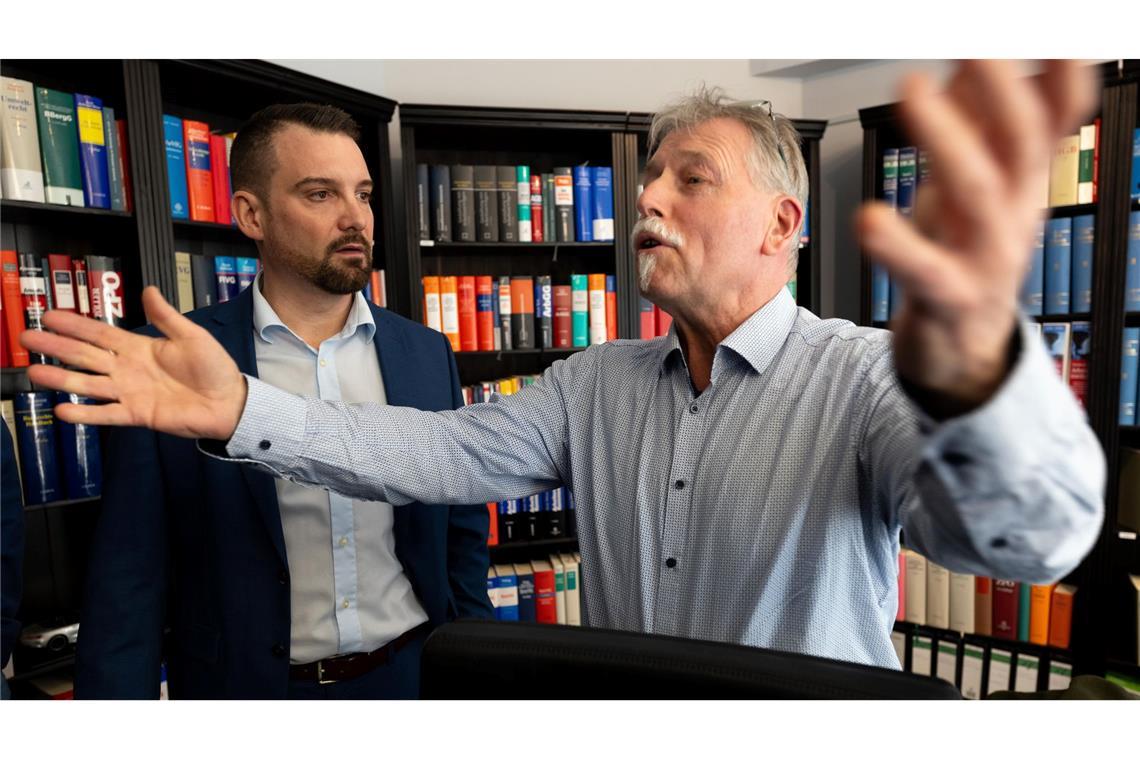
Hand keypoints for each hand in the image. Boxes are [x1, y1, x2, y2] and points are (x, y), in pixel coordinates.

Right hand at [20, 286, 246, 439]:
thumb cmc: (214, 368)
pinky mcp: (137, 414)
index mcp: (139, 347)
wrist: (229, 402)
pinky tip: (63, 410)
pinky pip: (106, 413)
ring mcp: (130, 392)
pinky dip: (86, 413)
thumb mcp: (192, 336)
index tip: (49, 316)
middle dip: (57, 346)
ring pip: (89, 384)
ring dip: (61, 379)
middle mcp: (128, 369)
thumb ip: (167, 317)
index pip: (100, 333)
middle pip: (85, 356)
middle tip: (28, 338)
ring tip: (35, 373)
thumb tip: (149, 289)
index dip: (75, 324)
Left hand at [858, 60, 1096, 416]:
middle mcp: (1012, 213)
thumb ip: (972, 130)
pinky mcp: (947, 298)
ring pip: (976, 193)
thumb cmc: (960, 255)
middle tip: (974, 47)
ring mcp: (985, 258)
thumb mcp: (971, 186)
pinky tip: (869, 219)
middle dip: (1001, 91)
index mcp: (1020, 181)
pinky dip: (897, 245)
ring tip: (916, 89)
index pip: (1052, 121)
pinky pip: (925, 270)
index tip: (1054, 37)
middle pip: (1020, 144)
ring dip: (949, 137)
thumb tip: (962, 69)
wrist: (960, 348)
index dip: (1060, 78)